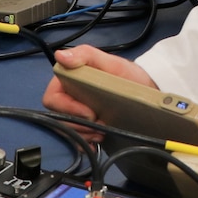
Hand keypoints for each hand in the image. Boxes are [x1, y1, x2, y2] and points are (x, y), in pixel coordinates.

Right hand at [42, 44, 157, 142]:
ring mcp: (74, 113)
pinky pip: (74, 139)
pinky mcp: (83, 126)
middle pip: (57, 117)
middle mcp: (67, 97)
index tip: (90, 113)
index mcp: (67, 80)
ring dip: (83, 135)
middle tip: (99, 125)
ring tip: (102, 132)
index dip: (68, 108)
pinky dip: (84, 142)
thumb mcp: (111, 63)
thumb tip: (61, 56)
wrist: (145, 93)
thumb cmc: (128, 76)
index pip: (52, 98)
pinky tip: (97, 141)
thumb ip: (86, 55)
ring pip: (66, 130)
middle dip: (77, 125)